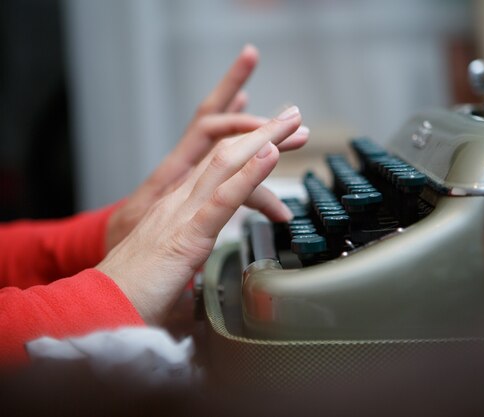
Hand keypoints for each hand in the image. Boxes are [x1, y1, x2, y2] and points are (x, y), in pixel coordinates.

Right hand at [98, 106, 301, 323]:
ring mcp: (181, 214)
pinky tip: (270, 155)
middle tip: (294, 118)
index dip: (246, 148)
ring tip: (292, 124)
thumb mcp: (167, 267)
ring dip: (264, 140)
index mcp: (175, 207)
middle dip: (263, 134)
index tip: (273, 138)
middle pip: (224, 155)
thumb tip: (198, 281)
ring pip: (226, 164)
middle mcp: (178, 202)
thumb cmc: (132, 293)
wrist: (98, 309)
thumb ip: (184, 261)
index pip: (216, 167)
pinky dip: (249, 174)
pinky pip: (222, 198)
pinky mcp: (187, 235)